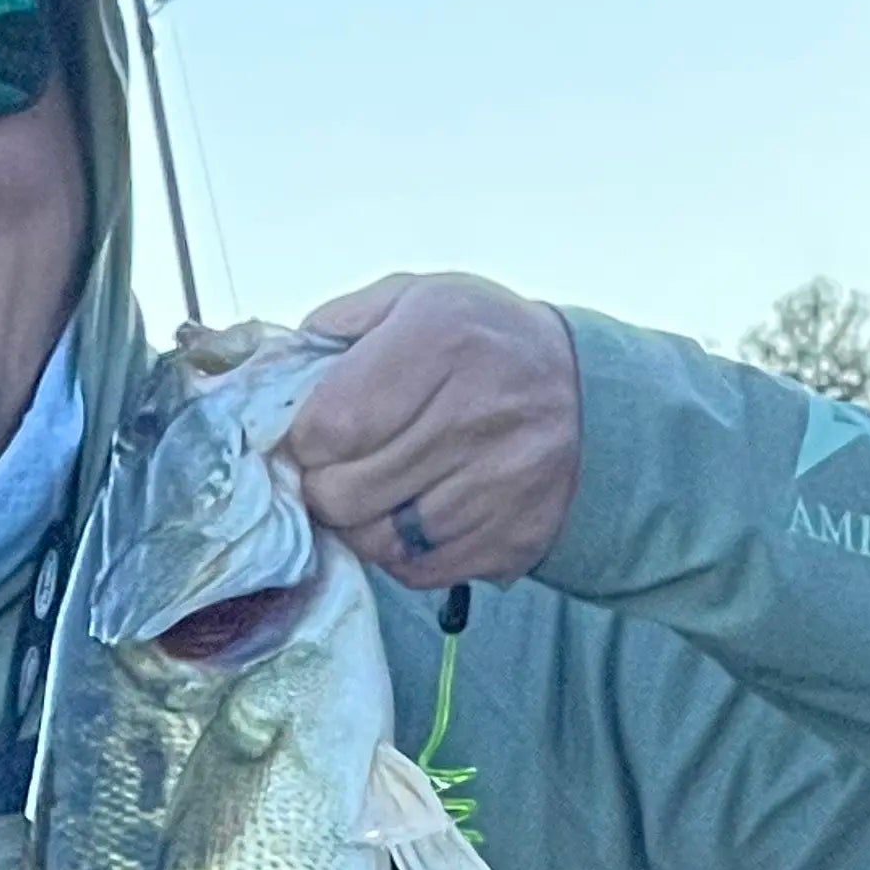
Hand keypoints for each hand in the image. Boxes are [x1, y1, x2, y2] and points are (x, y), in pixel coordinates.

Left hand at [283, 270, 582, 587]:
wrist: (589, 398)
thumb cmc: (482, 344)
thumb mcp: (419, 299)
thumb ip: (342, 322)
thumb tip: (280, 366)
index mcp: (442, 340)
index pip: (331, 425)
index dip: (304, 442)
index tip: (312, 438)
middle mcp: (474, 413)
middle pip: (345, 492)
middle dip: (323, 487)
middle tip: (335, 471)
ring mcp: (497, 483)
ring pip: (376, 540)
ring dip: (358, 524)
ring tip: (371, 494)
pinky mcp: (510, 538)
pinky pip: (416, 570)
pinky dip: (399, 552)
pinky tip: (410, 517)